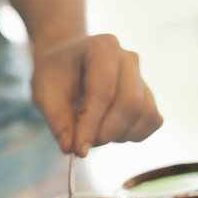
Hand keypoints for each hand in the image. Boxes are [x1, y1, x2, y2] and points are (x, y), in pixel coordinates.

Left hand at [31, 34, 162, 156]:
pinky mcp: (148, 95)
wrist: (67, 61)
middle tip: (83, 143)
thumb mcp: (44, 92)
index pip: (103, 91)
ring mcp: (142, 77)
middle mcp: (128, 59)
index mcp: (103, 47)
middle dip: (107, 132)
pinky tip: (110, 131)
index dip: (91, 124)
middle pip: (130, 104)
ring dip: (119, 135)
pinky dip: (133, 134)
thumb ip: (57, 118)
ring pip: (144, 115)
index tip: (79, 150)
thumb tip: (70, 147)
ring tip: (94, 133)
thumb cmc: (55, 74)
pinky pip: (152, 120)